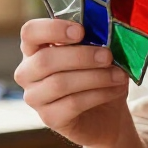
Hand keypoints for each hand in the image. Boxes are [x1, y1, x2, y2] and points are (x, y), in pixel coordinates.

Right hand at [14, 18, 129, 145]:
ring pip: (59, 83)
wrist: (106, 115)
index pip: (30, 32)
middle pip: (45, 60)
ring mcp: (35, 97)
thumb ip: (96, 40)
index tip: (81, 31)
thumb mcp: (98, 53)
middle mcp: (28, 72)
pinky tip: (116, 89)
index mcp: (35, 48)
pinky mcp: (49, 118)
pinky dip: (99, 94)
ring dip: (95, 77)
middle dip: (81, 56)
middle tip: (108, 56)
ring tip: (119, 75)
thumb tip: (108, 31)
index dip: (53, 29)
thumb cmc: (99, 75)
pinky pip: (72, 103)